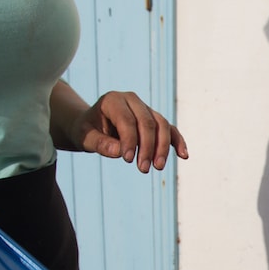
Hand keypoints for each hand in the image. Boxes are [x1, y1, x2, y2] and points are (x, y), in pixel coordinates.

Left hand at [58, 89, 188, 172]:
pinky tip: (184, 156)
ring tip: (158, 167)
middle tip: (143, 169)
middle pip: (148, 122)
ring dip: (162, 147)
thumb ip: (99, 143)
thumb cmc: (86, 130)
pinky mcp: (154, 120)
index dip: (130, 140)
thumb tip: (118, 152)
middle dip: (148, 147)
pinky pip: (169, 129)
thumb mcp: (85, 137)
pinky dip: (177, 141)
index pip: (127, 120)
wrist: (91, 125)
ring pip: (161, 126)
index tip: (128, 160)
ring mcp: (145, 109)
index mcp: (113, 100)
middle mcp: (132, 100)